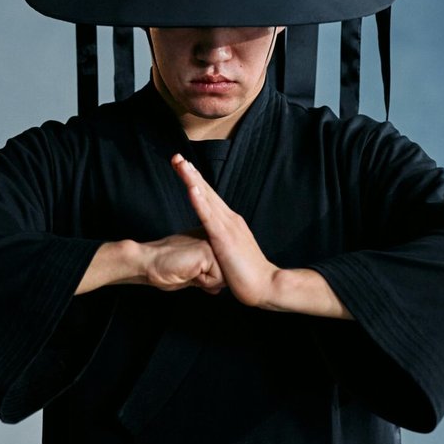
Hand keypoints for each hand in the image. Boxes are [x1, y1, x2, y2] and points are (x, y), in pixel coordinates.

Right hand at [135, 231, 225, 292]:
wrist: (149, 263)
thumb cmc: (165, 269)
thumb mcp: (192, 275)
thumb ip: (207, 278)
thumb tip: (218, 289)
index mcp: (210, 240)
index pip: (225, 269)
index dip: (209, 279)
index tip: (191, 270)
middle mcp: (214, 238)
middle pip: (228, 274)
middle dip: (210, 281)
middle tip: (189, 270)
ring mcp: (212, 243)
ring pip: (225, 278)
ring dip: (206, 282)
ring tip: (189, 270)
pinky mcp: (208, 252)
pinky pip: (217, 279)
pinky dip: (202, 282)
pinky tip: (189, 270)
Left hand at [172, 154, 281, 308]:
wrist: (266, 285)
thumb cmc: (249, 274)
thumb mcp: (232, 255)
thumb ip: (222, 246)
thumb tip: (213, 247)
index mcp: (231, 223)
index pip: (210, 197)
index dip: (197, 181)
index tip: (184, 167)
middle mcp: (230, 219)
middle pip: (207, 191)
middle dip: (191, 173)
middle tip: (177, 157)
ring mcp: (228, 227)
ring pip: (207, 198)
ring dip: (193, 180)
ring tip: (181, 165)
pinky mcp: (224, 238)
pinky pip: (209, 217)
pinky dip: (199, 201)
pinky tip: (191, 189)